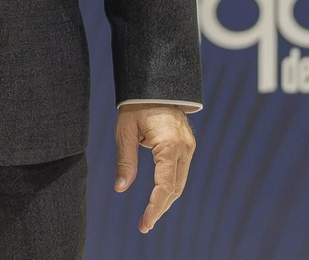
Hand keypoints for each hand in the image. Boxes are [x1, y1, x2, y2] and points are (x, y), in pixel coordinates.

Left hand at [114, 103, 195, 233]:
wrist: (155, 82)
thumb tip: (121, 188)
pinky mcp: (186, 145)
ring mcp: (188, 146)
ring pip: (180, 182)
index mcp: (169, 145)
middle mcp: (184, 147)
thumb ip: (126, 160)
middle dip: (161, 208)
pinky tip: (158, 197)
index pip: (165, 186)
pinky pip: (180, 171)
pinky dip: (170, 186)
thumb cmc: (137, 104)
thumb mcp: (125, 131)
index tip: (145, 223)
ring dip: (166, 199)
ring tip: (150, 215)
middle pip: (175, 188)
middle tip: (145, 225)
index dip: (155, 208)